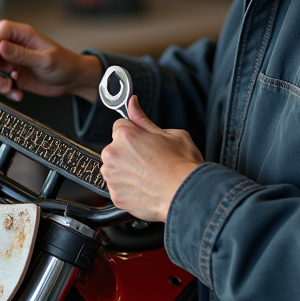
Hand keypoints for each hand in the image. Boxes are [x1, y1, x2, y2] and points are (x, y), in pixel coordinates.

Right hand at [0, 20, 101, 102]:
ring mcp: (10, 60)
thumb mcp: (45, 60)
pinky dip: (5, 91)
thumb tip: (1, 46)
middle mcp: (11, 45)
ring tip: (12, 89)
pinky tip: (18, 94)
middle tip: (5, 84)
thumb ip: (22, 54)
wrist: (72, 79)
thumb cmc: (65, 63)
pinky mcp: (11, 74)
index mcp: (19, 33)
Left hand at [100, 97, 202, 221]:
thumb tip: (132, 104)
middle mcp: (114, 155)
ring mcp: (113, 177)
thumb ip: (144, 119)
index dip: (135, 132)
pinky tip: (146, 187)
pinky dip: (128, 187)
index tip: (143, 141)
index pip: (120, 125)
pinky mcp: (115, 196)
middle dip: (129, 151)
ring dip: (126, 169)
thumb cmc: (183, 166)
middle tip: (150, 159)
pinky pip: (118, 187)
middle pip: (116, 147)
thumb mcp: (170, 134)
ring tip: (149, 175)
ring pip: (115, 167)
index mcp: (125, 135)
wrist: (187, 196)